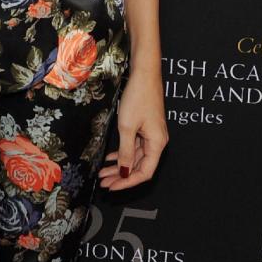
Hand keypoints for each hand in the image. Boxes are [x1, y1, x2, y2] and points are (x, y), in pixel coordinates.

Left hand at [99, 66, 168, 190]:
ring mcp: (151, 135)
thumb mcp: (127, 126)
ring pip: (135, 157)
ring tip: (103, 174)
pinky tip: (110, 158)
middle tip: (104, 183)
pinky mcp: (145, 128)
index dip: (128, 182)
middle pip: (139, 167)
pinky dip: (123, 154)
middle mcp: (157, 142)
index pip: (145, 172)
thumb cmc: (138, 97)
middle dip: (121, 176)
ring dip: (120, 166)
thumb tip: (124, 171)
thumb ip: (126, 151)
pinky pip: (134, 147)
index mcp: (157, 144)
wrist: (144, 74)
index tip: (112, 187)